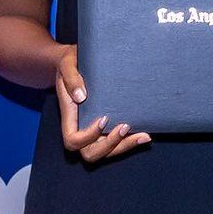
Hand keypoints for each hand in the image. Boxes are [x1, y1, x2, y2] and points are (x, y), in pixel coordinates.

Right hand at [55, 44, 150, 162]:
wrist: (76, 60)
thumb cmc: (70, 62)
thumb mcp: (67, 64)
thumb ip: (71, 79)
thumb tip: (81, 97)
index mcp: (69, 117)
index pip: (73, 140)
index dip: (88, 136)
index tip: (104, 118)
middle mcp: (81, 127)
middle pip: (91, 153)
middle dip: (110, 145)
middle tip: (125, 126)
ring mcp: (95, 129)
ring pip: (107, 151)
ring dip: (125, 146)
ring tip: (144, 135)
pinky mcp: (107, 125)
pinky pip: (117, 142)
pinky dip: (130, 141)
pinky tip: (145, 134)